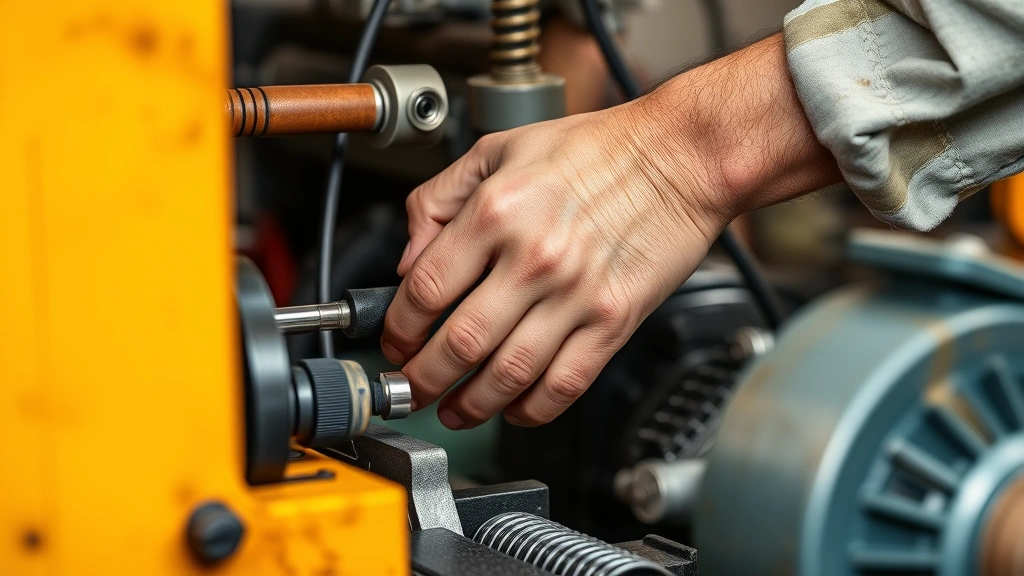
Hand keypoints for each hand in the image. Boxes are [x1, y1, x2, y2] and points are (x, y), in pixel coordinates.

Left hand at [380, 34, 839, 429]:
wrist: (680, 156)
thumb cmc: (596, 150)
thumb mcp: (499, 149)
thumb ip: (439, 199)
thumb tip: (408, 260)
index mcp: (498, 210)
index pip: (425, 290)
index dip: (399, 328)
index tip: (395, 342)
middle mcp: (534, 256)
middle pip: (459, 343)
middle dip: (422, 379)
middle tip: (410, 388)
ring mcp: (577, 294)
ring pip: (508, 374)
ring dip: (470, 405)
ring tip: (453, 410)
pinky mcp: (614, 321)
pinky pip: (565, 383)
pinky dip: (533, 409)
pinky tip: (514, 409)